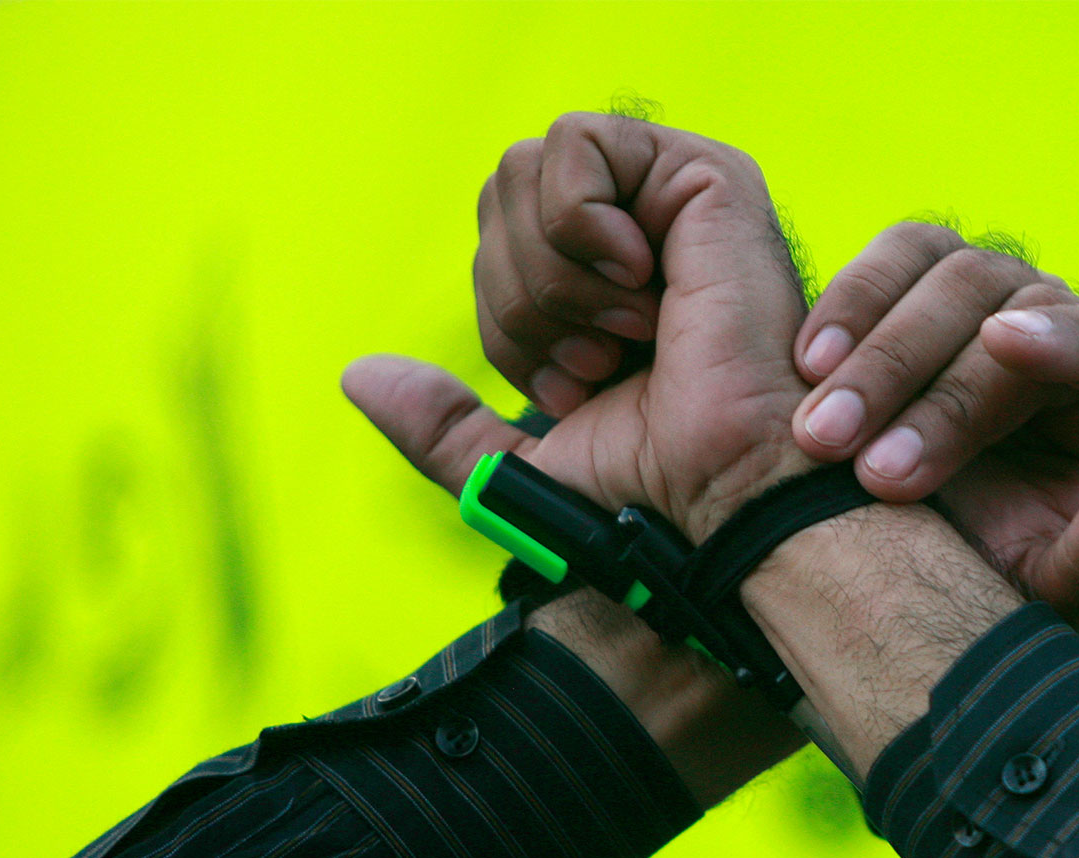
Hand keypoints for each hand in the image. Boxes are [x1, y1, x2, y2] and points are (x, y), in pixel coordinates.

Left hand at [466, 113, 813, 541]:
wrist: (722, 491)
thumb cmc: (650, 488)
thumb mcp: (519, 464)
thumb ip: (444, 426)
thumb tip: (357, 375)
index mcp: (598, 287)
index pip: (493, 247)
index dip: (506, 322)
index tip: (577, 388)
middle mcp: (633, 234)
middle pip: (496, 200)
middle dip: (521, 301)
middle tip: (599, 363)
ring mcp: (668, 200)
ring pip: (521, 172)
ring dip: (552, 276)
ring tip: (628, 330)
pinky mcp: (702, 174)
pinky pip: (574, 144)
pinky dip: (580, 226)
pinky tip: (644, 283)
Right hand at [788, 223, 1078, 640]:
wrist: (925, 577)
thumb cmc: (1010, 591)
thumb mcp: (1056, 599)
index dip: (1075, 336)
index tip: (1003, 342)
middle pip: (1015, 304)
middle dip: (931, 387)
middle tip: (868, 473)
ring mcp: (1001, 305)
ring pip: (949, 270)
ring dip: (876, 352)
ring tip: (818, 434)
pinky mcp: (930, 290)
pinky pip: (898, 258)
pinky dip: (848, 306)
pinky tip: (806, 370)